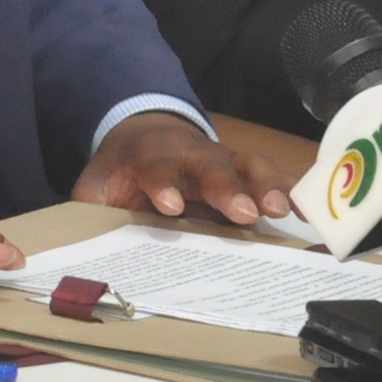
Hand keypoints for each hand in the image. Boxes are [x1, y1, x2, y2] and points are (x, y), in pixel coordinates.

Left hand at [72, 111, 291, 224]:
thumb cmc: (122, 172)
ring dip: (266, 186)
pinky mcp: (246, 174)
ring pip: (249, 165)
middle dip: (226, 188)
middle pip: (212, 166)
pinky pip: (273, 177)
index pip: (156, 168)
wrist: (144, 133)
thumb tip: (74, 247)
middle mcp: (192, 154)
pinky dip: (291, 191)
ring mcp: (223, 160)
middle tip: (243, 212)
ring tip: (280, 211)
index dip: (163, 184)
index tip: (169, 205)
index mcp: (150, 156)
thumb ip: (89, 211)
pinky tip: (306, 214)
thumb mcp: (95, 188)